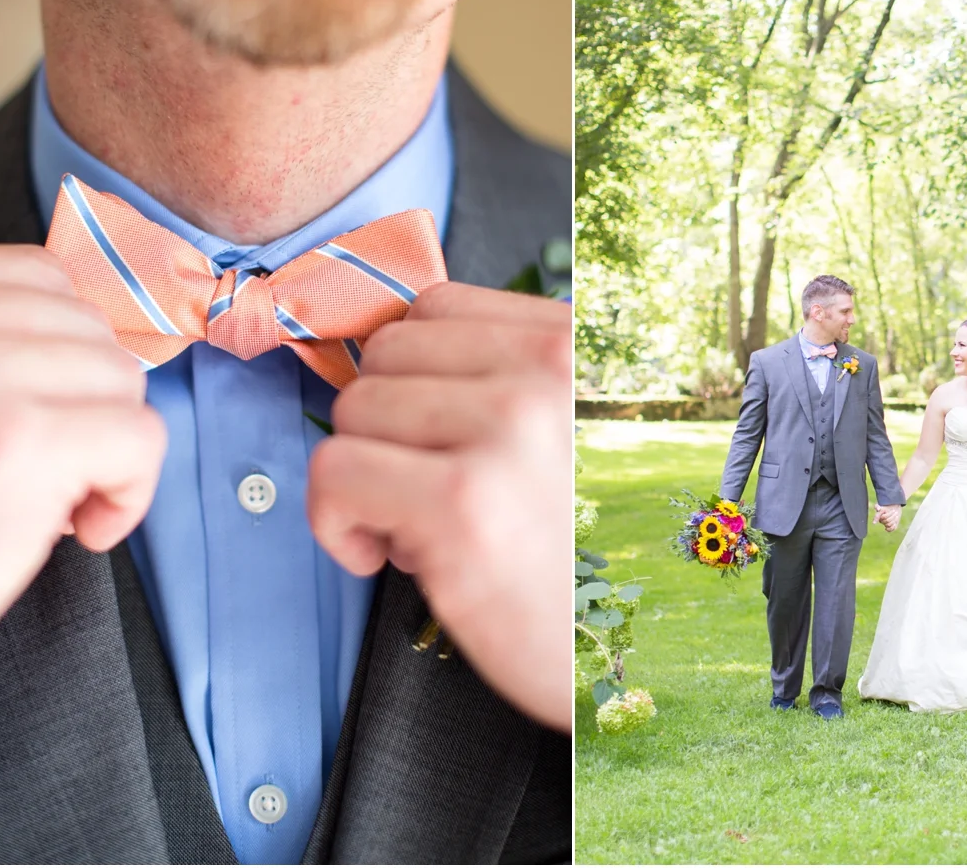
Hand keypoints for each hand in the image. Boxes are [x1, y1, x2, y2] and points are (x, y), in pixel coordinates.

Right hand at [0, 245, 164, 674]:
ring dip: (103, 447)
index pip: (39, 278)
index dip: (62, 349)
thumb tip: (84, 338)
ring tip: (42, 495)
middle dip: (85, 404)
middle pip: (89, 329)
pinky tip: (76, 526)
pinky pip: (139, 437)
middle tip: (36, 465)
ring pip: (121, 381)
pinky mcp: (21, 438)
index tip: (38, 408)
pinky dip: (128, 491)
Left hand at [309, 282, 571, 731]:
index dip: (413, 375)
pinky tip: (385, 554)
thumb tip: (383, 353)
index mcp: (580, 348)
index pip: (438, 307)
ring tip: (419, 527)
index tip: (434, 436)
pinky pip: (336, 471)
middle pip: (389, 351)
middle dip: (386, 425)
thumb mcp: (569, 437)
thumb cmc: (586, 558)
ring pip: (355, 408)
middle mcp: (553, 373)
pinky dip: (336, 521)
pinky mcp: (464, 502)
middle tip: (430, 490)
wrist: (630, 659)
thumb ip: (504, 380)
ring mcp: (509, 430)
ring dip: (364, 476)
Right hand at [875, 504, 901, 530]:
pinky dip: (893, 527)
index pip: (877, 517)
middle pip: (886, 520)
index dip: (875, 520)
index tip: (874, 523)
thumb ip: (878, 506)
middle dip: (892, 515)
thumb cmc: (888, 507)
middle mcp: (881, 521)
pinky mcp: (890, 527)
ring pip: (889, 524)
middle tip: (894, 511)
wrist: (895, 509)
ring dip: (894, 519)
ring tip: (896, 515)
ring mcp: (885, 524)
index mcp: (879, 516)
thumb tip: (878, 509)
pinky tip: (895, 523)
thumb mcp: (883, 506)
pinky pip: (889, 530)